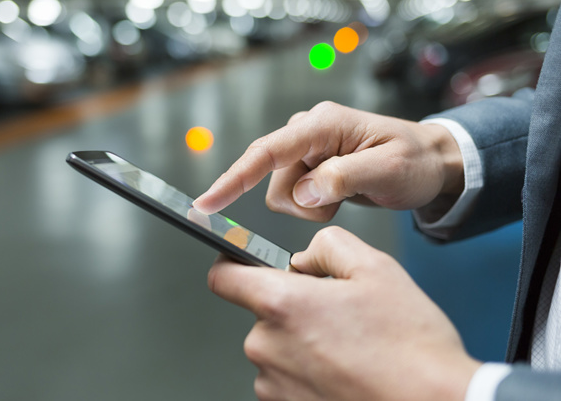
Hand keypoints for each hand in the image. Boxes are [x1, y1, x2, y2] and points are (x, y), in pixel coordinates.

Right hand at [194, 101, 462, 221]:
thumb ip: (343, 178)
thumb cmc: (414, 161)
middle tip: (341, 202)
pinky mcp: (308, 167)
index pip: (267, 152)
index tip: (206, 204)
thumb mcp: (388, 170)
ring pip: (281, 193)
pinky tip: (338, 197)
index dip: (234, 178)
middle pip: (272, 180)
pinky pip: (293, 197)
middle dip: (303, 203)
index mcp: (322, 125)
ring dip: (310, 207)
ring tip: (344, 198)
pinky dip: (313, 207)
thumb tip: (303, 193)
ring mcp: (306, 150)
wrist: (430, 164)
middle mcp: (307, 132)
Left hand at [208, 226, 480, 400]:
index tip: (245, 264)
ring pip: (277, 347)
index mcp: (282, 305)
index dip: (233, 264)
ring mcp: (274, 385)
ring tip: (349, 348)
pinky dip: (309, 372)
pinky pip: (287, 378)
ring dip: (303, 343)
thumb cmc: (409, 348)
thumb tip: (303, 258)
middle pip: (262, 313)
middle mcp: (267, 347)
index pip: (223, 277)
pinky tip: (345, 371)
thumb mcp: (375, 269)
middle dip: (293, 307)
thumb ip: (328, 246)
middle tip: (338, 314)